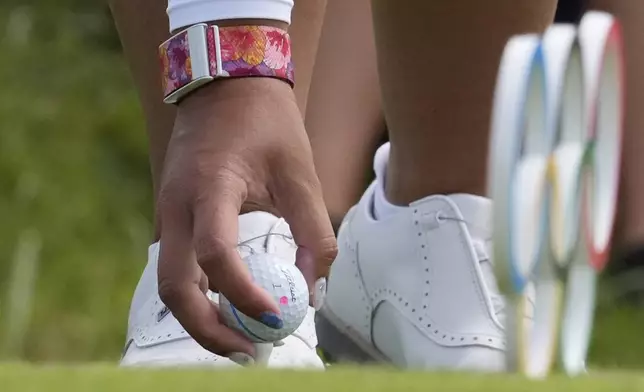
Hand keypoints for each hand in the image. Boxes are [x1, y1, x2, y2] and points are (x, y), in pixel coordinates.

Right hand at [156, 78, 336, 358]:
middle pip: (175, 288)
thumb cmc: (267, 124)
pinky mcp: (171, 218)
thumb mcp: (301, 174)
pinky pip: (176, 269)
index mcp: (210, 187)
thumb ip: (313, 233)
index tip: (276, 316)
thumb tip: (312, 292)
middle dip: (208, 329)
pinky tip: (230, 305)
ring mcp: (166, 213)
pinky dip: (199, 296)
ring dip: (201, 318)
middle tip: (248, 351)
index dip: (244, 293)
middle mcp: (177, 205)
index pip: (217, 255)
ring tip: (242, 337)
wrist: (224, 85)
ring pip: (170, 285)